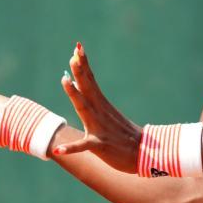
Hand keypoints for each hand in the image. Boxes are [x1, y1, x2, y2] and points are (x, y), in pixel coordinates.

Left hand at [55, 43, 141, 172]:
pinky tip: (58, 149)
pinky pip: (84, 146)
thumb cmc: (123, 136)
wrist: (145, 155)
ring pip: (84, 109)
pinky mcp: (100, 146)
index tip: (78, 47)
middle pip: (88, 87)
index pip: (91, 80)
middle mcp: (100, 112)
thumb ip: (93, 101)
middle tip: (74, 54)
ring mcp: (100, 128)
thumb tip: (78, 84)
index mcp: (101, 105)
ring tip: (64, 81)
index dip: (83, 65)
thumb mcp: (107, 115)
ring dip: (74, 94)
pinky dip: (71, 148)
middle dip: (80, 71)